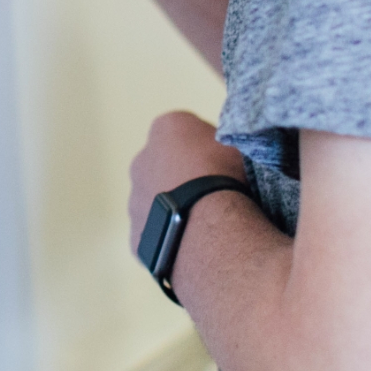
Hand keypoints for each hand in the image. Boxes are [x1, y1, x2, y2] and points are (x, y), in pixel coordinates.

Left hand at [127, 110, 248, 244]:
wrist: (209, 229)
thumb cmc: (226, 178)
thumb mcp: (237, 146)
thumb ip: (225, 143)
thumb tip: (225, 151)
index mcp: (166, 127)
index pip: (187, 130)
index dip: (208, 147)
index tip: (224, 164)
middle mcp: (141, 159)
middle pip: (166, 164)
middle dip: (184, 175)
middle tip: (213, 194)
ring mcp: (134, 199)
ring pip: (156, 199)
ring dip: (174, 205)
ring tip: (205, 223)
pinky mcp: (136, 234)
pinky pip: (156, 230)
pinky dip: (170, 234)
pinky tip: (192, 242)